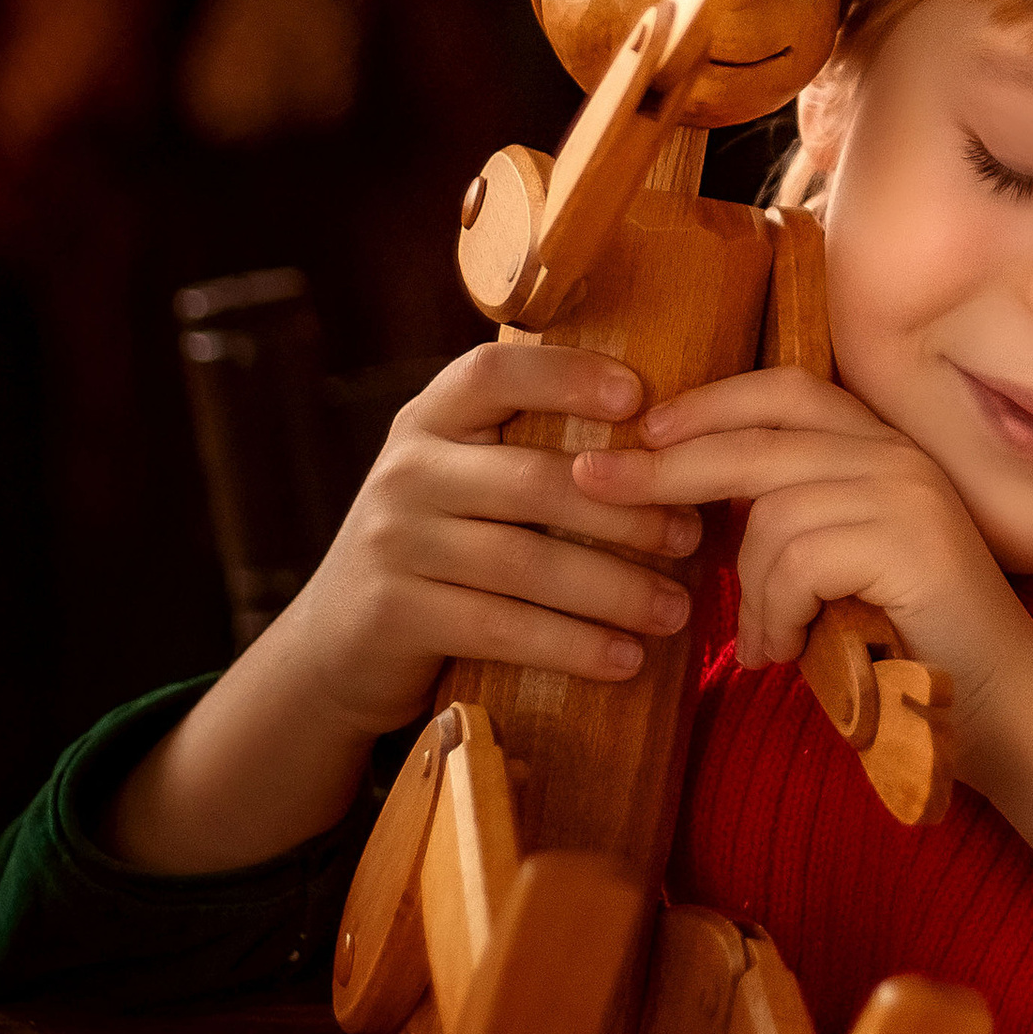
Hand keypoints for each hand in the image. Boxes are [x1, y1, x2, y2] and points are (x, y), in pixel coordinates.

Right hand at [269, 339, 701, 744]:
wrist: (339, 645)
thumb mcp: (466, 482)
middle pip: (535, 480)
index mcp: (432, 420)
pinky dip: (573, 645)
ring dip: (615, 589)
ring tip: (677, 611)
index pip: (494, 372)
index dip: (567, 376)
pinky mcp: (394, 613)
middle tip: (693, 537)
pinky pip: (502, 626)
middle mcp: (406, 469)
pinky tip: (626, 661)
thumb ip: (532, 452)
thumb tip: (673, 445)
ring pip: (526, 562)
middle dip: (627, 511)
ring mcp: (393, 541)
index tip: (640, 397)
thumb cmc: (442, 551)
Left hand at [570, 368, 1032, 735]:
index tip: (642, 430)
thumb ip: (784, 526)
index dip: (709, 402)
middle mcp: (898, 456)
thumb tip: (684, 513)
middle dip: (665, 463)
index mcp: (883, 449)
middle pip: (759, 438)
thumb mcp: (833, 572)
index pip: (786, 389)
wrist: (1004, 711)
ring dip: (748, 593)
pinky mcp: (910, 542)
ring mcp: (908, 494)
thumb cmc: (907, 650)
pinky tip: (791, 652)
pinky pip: (797, 563)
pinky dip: (777, 615)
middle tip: (593, 481)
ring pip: (771, 516)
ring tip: (765, 643)